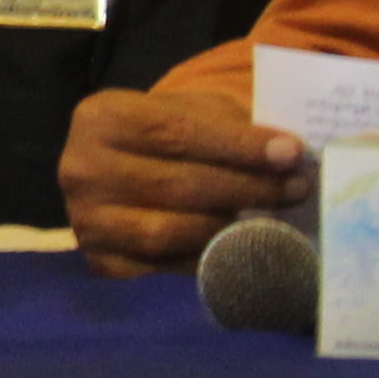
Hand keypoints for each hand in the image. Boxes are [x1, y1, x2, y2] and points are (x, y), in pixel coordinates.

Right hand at [61, 86, 310, 275]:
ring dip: (231, 228)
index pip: (178, 133)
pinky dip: (205, 257)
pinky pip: (164, 266)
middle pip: (177, 184)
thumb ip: (232, 127)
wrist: (121, 167)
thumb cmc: (168, 133)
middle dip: (248, 187)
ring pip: (170, 231)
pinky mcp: (100, 260)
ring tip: (271, 217)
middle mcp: (81, 168)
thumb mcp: (191, 111)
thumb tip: (289, 157)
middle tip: (297, 187)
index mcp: (100, 117)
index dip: (239, 145)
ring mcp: (86, 219)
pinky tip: (236, 244)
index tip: (292, 153)